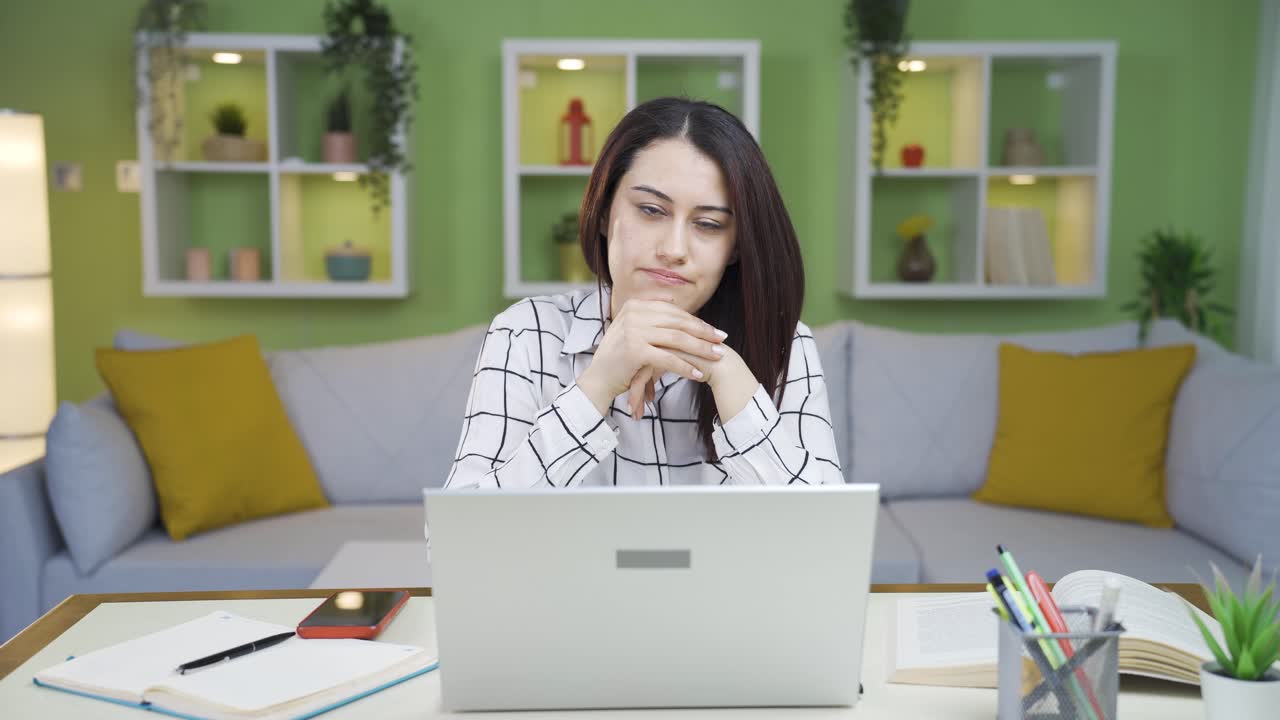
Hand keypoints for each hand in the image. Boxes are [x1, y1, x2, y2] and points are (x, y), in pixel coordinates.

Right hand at [577, 296, 727, 416]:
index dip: (696, 321)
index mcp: (635, 305)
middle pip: (678, 323)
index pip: (673, 312)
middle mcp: (634, 314)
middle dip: (703, 333)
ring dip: (700, 349)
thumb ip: (651, 313)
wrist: (598, 378)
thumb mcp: (633, 328)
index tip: (714, 331)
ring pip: (677, 339)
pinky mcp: (635, 350)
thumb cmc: (620, 356)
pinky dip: (686, 367)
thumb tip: (672, 298)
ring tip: (717, 357)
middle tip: (722, 341)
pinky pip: (668, 358)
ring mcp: (634, 331)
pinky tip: (699, 374)